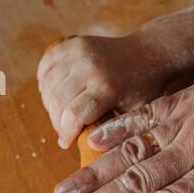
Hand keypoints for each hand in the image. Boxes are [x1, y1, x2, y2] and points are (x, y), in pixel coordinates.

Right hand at [37, 31, 175, 149]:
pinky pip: (47, 63)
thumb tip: (85, 150)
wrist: (149, 53)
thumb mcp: (134, 113)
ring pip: (49, 84)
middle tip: (63, 130)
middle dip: (56, 121)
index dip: (64, 133)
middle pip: (57, 101)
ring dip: (49, 102)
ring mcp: (80, 52)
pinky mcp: (74, 43)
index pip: (72, 116)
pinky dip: (44, 79)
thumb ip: (112, 130)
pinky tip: (51, 92)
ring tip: (59, 113)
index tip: (66, 142)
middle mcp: (91, 68)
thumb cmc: (143, 88)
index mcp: (107, 88)